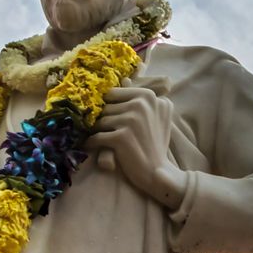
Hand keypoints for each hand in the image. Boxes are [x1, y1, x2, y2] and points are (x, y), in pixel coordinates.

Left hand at [84, 81, 188, 210]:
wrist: (159, 172)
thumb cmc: (154, 144)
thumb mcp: (154, 116)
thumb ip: (139, 99)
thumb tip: (124, 79)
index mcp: (150, 96)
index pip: (113, 94)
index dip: (112, 109)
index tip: (118, 122)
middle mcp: (142, 104)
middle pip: (105, 108)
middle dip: (105, 122)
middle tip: (115, 135)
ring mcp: (132, 120)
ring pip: (99, 122)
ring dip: (99, 133)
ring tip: (109, 143)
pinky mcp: (122, 137)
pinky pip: (96, 137)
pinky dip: (94, 145)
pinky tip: (101, 150)